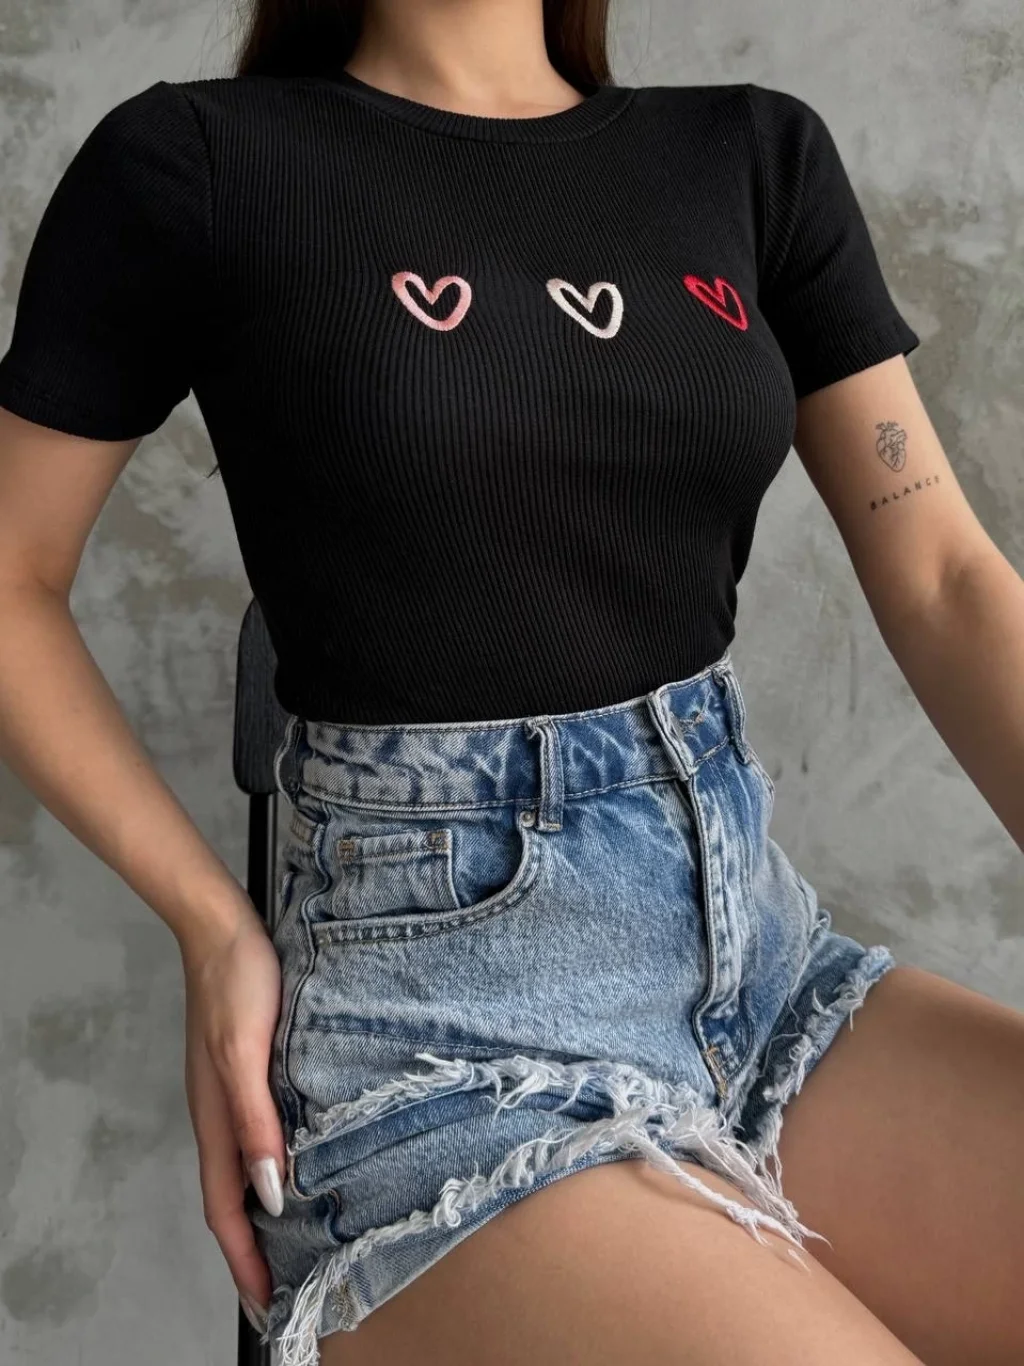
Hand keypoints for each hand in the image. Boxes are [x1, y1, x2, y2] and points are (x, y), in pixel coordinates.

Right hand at [180, 902, 285, 1333]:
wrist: (223, 927)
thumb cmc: (236, 983)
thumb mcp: (246, 1053)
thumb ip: (255, 1122)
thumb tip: (270, 1193)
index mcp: (217, 1119)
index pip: (224, 1210)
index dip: (243, 1262)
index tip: (267, 1308)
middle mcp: (222, 1114)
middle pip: (232, 1199)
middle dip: (253, 1250)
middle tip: (288, 1288)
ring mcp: (235, 1092)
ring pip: (247, 1169)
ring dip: (265, 1212)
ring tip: (299, 1241)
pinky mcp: (250, 1071)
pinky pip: (260, 1135)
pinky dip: (276, 1165)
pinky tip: (304, 1162)